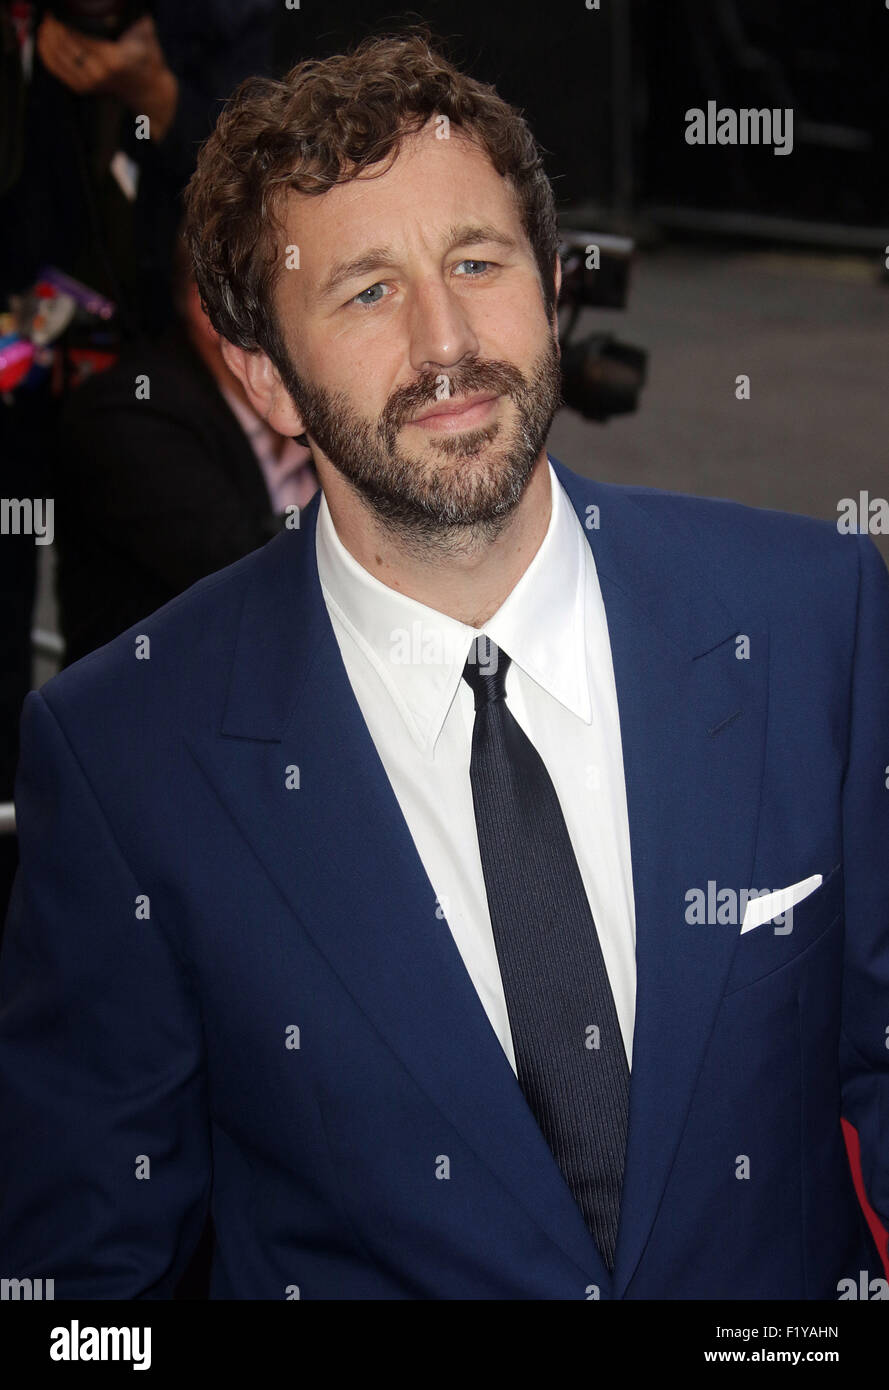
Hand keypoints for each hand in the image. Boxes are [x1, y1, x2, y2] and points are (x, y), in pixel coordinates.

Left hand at [36, 13, 177, 138]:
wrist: (148, 88)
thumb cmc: (146, 57)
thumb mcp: (143, 31)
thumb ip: (127, 14)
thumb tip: (114, 0)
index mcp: (113, 58)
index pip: (77, 36)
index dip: (63, 21)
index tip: (58, 9)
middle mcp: (99, 73)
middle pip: (63, 45)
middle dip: (52, 26)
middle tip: (50, 14)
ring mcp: (90, 83)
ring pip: (56, 57)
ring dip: (46, 38)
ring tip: (46, 24)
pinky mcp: (82, 89)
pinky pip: (56, 69)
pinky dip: (46, 54)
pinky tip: (44, 40)